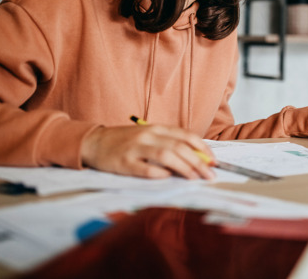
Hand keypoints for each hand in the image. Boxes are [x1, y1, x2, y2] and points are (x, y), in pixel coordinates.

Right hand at [81, 124, 215, 179]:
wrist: (94, 142)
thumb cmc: (125, 141)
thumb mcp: (148, 136)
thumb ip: (168, 143)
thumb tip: (195, 157)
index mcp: (156, 128)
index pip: (185, 135)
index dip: (202, 148)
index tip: (213, 161)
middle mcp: (148, 135)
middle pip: (179, 146)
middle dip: (198, 161)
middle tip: (210, 175)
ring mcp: (135, 148)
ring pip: (165, 155)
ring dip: (184, 167)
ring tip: (195, 178)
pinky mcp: (123, 162)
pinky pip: (144, 168)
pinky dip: (158, 173)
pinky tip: (168, 178)